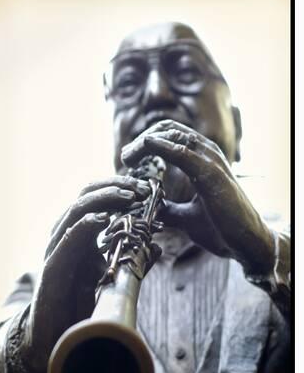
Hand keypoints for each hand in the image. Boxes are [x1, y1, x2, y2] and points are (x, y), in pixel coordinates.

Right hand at [22, 175, 150, 372]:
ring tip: (127, 197)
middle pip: (85, 197)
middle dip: (114, 188)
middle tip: (140, 189)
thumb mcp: (111, 277)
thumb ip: (132, 262)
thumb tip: (157, 247)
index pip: (96, 198)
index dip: (119, 188)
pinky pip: (65, 242)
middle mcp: (66, 236)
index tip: (146, 189)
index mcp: (80, 234)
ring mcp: (57, 250)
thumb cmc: (81, 304)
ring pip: (75, 212)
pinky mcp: (52, 270)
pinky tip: (100, 218)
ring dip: (103, 200)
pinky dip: (83, 227)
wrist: (55, 335)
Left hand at [122, 119, 274, 276]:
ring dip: (146, 142)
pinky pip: (182, 153)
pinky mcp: (211, 175)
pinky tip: (146, 147)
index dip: (146, 142)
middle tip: (125, 157)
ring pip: (173, 135)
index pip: (171, 135)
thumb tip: (147, 208)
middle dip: (142, 140)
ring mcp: (211, 162)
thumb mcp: (186, 217)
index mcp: (203, 160)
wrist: (246, 243)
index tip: (128, 158)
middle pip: (169, 130)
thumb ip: (167, 209)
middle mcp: (208, 154)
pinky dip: (161, 147)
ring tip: (127, 156)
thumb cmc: (221, 228)